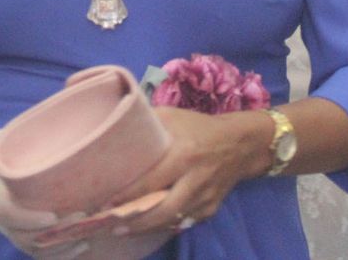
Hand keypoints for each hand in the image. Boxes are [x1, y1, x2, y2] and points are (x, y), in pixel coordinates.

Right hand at [0, 130, 87, 257]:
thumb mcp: (7, 139)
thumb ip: (31, 137)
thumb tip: (67, 117)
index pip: (6, 212)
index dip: (28, 219)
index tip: (53, 216)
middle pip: (23, 236)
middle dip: (55, 232)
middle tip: (84, 217)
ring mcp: (8, 229)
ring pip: (32, 247)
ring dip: (60, 246)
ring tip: (87, 235)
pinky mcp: (17, 234)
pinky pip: (36, 251)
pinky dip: (57, 254)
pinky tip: (80, 245)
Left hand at [71, 107, 266, 239]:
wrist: (241, 143)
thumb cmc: (200, 127)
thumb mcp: (174, 117)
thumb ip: (148, 123)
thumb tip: (116, 126)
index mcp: (184, 155)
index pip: (152, 180)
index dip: (128, 195)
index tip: (106, 202)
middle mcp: (195, 179)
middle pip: (163, 209)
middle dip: (137, 221)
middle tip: (113, 227)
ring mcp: (206, 197)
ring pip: (174, 220)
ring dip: (148, 227)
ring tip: (125, 231)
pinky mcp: (212, 207)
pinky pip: (186, 222)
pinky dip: (167, 225)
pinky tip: (150, 226)